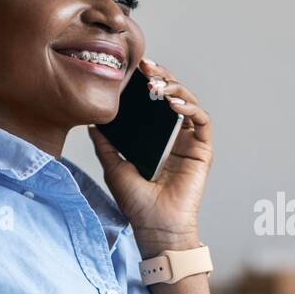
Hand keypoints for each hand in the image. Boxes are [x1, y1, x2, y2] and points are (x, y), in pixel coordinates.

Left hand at [88, 58, 210, 257]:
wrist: (155, 226)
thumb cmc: (137, 203)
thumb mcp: (113, 166)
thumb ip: (105, 144)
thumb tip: (91, 121)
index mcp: (158, 140)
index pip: (156, 103)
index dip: (148, 84)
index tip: (134, 71)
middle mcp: (177, 138)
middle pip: (175, 97)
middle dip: (162, 77)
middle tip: (146, 67)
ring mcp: (191, 143)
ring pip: (190, 103)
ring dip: (176, 88)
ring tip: (157, 84)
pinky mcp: (203, 151)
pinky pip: (202, 121)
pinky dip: (190, 107)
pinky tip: (173, 103)